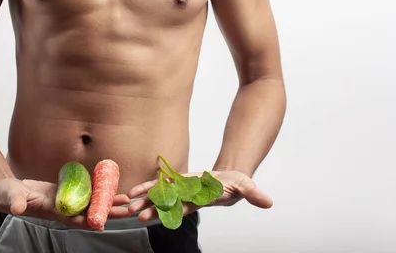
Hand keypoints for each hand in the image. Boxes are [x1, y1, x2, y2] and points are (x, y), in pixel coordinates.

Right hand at [0, 177, 130, 228]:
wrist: (8, 191)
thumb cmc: (8, 196)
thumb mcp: (10, 198)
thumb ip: (14, 202)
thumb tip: (16, 207)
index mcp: (51, 212)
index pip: (72, 219)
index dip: (88, 221)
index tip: (103, 223)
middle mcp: (62, 209)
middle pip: (89, 213)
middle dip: (108, 213)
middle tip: (127, 211)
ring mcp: (66, 201)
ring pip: (91, 204)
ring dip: (108, 202)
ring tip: (126, 200)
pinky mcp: (66, 192)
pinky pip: (85, 193)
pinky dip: (98, 191)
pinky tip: (111, 187)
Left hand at [126, 170, 272, 221]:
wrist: (229, 179)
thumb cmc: (237, 184)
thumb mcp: (246, 186)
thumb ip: (253, 194)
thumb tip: (268, 202)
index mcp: (202, 199)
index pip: (187, 206)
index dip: (173, 210)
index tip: (161, 216)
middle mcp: (188, 197)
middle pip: (168, 204)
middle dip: (152, 209)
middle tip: (135, 215)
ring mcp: (181, 190)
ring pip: (159, 195)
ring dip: (143, 199)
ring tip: (126, 203)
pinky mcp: (177, 182)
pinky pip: (159, 185)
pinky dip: (146, 187)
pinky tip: (132, 191)